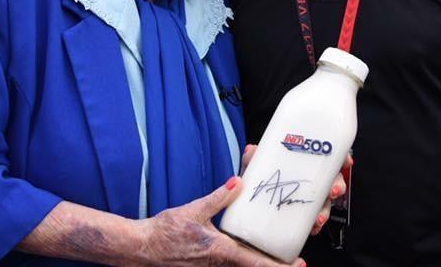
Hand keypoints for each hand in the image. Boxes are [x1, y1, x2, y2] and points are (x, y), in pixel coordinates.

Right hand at [137, 176, 304, 266]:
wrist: (143, 247)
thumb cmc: (165, 233)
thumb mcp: (194, 210)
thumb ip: (218, 197)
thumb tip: (238, 182)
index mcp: (221, 251)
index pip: (256, 263)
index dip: (279, 266)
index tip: (297, 265)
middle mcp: (220, 261)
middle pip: (255, 266)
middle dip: (276, 264)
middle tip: (296, 260)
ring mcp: (214, 264)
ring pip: (243, 264)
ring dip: (261, 260)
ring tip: (278, 254)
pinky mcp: (207, 261)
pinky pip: (232, 261)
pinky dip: (246, 256)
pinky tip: (249, 246)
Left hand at [241, 145, 352, 236]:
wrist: (249, 204)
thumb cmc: (259, 178)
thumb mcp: (256, 165)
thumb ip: (253, 158)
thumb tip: (251, 150)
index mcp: (305, 163)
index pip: (328, 157)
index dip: (341, 157)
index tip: (346, 161)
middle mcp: (311, 180)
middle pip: (333, 180)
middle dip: (338, 186)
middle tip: (333, 190)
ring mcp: (308, 199)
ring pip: (326, 203)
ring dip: (326, 210)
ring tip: (319, 217)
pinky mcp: (303, 216)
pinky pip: (315, 219)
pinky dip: (315, 225)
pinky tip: (312, 228)